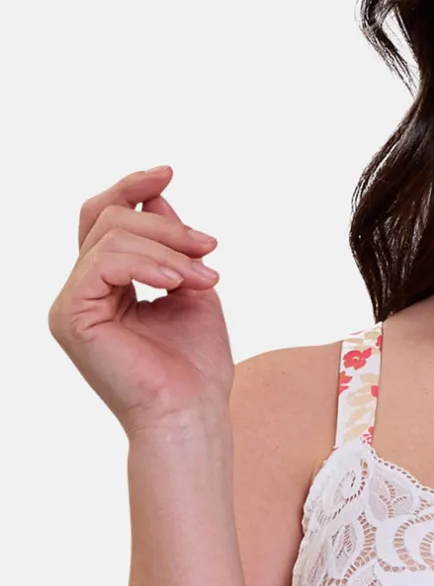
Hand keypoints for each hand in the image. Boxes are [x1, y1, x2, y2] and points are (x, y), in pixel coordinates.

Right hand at [47, 165, 232, 434]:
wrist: (192, 414)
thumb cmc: (196, 366)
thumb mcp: (191, 289)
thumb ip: (171, 246)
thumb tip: (157, 196)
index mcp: (105, 286)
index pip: (104, 219)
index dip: (132, 189)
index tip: (168, 172)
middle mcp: (81, 292)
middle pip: (106, 219)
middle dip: (165, 224)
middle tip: (210, 246)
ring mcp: (71, 304)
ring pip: (109, 237)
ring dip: (168, 249)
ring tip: (205, 277)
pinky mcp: (71, 317)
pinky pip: (103, 263)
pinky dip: (147, 264)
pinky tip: (179, 282)